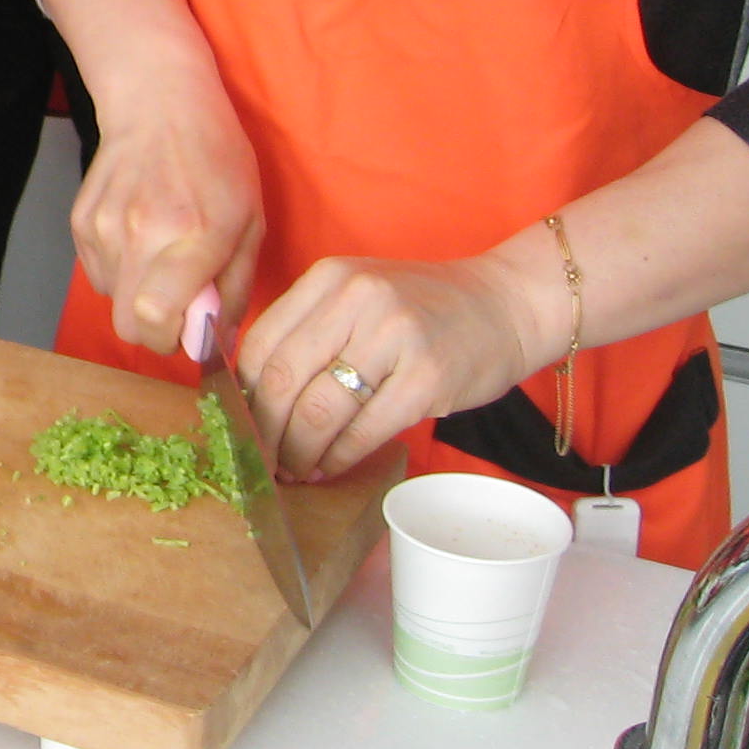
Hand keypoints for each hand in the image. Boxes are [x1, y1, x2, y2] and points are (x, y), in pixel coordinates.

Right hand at [66, 53, 264, 355]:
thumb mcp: (250, 222)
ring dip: (137, 293)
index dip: (173, 338)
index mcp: (194, 234)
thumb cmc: (216, 161)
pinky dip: (119, 269)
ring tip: (161, 254)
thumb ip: (233, 288)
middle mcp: (141, 233)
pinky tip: (139, 235)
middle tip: (177, 306)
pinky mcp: (81, 221)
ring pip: (112, 300)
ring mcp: (104, 226)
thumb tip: (214, 341)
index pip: (155, 319)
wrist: (160, 105)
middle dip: (153, 329)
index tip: (190, 326)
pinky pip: (98, 274)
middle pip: (126, 325)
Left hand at [237, 250, 548, 483]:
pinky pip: (363, 430)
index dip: (243, 395)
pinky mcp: (426, 379)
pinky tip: (327, 468)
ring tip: (293, 470)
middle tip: (261, 461)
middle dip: (264, 432)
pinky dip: (337, 457)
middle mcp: (357, 301)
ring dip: (297, 452)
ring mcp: (394, 338)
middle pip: (282, 380)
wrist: (507, 304)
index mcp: (329, 278)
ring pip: (318, 410)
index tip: (240, 426)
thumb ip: (309, 329)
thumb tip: (254, 395)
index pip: (261, 343)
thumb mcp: (358, 296)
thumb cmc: (423, 310)